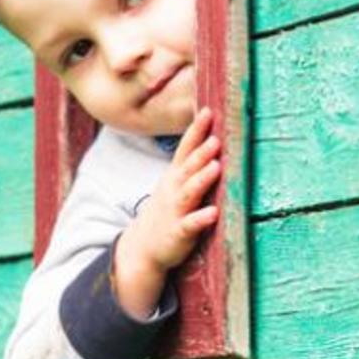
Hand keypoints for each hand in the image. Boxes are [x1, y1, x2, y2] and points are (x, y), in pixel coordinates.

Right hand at [115, 107, 221, 317]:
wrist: (142, 247)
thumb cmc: (167, 210)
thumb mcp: (175, 184)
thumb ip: (192, 164)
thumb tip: (212, 139)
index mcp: (175, 176)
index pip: (185, 149)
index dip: (196, 131)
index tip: (208, 112)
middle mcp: (174, 190)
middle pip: (188, 167)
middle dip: (201, 152)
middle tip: (216, 138)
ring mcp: (175, 211)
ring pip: (189, 193)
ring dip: (202, 179)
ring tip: (216, 167)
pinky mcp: (178, 233)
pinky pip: (190, 225)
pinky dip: (201, 218)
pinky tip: (213, 213)